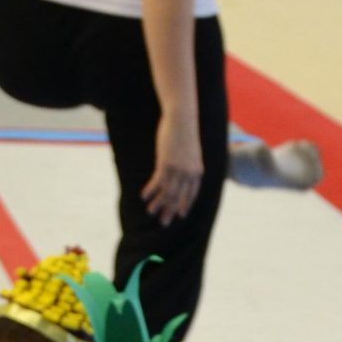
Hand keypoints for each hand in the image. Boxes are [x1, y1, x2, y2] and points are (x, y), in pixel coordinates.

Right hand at [143, 110, 203, 224]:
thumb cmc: (185, 132)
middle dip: (170, 210)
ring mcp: (178, 169)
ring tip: (151, 212)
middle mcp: (189, 173)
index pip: (192, 194)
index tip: (180, 215)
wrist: (182, 119)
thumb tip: (182, 172)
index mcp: (197, 171)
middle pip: (179, 197)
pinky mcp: (166, 163)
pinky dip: (150, 190)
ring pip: (167, 192)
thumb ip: (189, 164)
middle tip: (164, 223)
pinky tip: (144, 197)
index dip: (185, 205)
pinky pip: (157, 182)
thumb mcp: (191, 151)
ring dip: (158, 203)